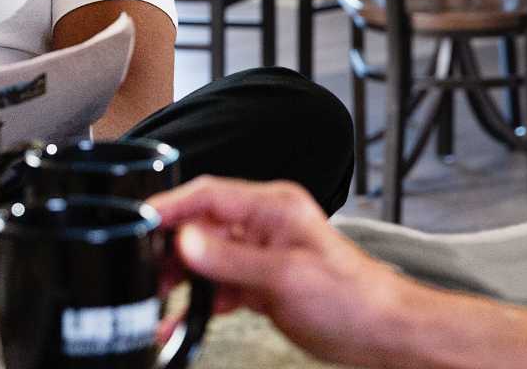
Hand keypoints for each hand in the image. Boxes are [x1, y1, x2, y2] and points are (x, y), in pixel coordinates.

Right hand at [150, 177, 417, 367]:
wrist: (385, 332)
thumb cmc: (354, 297)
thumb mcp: (286, 277)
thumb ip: (232, 259)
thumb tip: (186, 241)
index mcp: (272, 207)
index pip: (208, 194)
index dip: (171, 205)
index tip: (141, 219)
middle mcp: (263, 225)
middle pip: (200, 225)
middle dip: (170, 248)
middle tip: (146, 271)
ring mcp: (260, 254)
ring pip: (204, 258)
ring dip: (180, 277)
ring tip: (157, 298)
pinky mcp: (260, 283)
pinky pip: (218, 287)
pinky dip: (199, 302)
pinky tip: (181, 319)